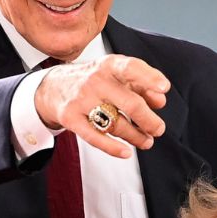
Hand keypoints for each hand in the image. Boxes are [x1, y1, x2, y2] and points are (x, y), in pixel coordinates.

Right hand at [35, 55, 169, 157]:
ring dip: (135, 136)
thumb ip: (141, 84)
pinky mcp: (70, 118)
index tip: (164, 88)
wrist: (53, 87)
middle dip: (149, 120)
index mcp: (109, 65)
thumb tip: (159, 101)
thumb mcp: (116, 75)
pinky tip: (126, 152)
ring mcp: (81, 99)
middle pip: (129, 103)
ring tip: (146, 141)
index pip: (131, 68)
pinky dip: (112, 148)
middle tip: (158, 129)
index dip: (149, 77)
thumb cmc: (93, 81)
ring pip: (116, 124)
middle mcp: (95, 80)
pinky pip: (95, 137)